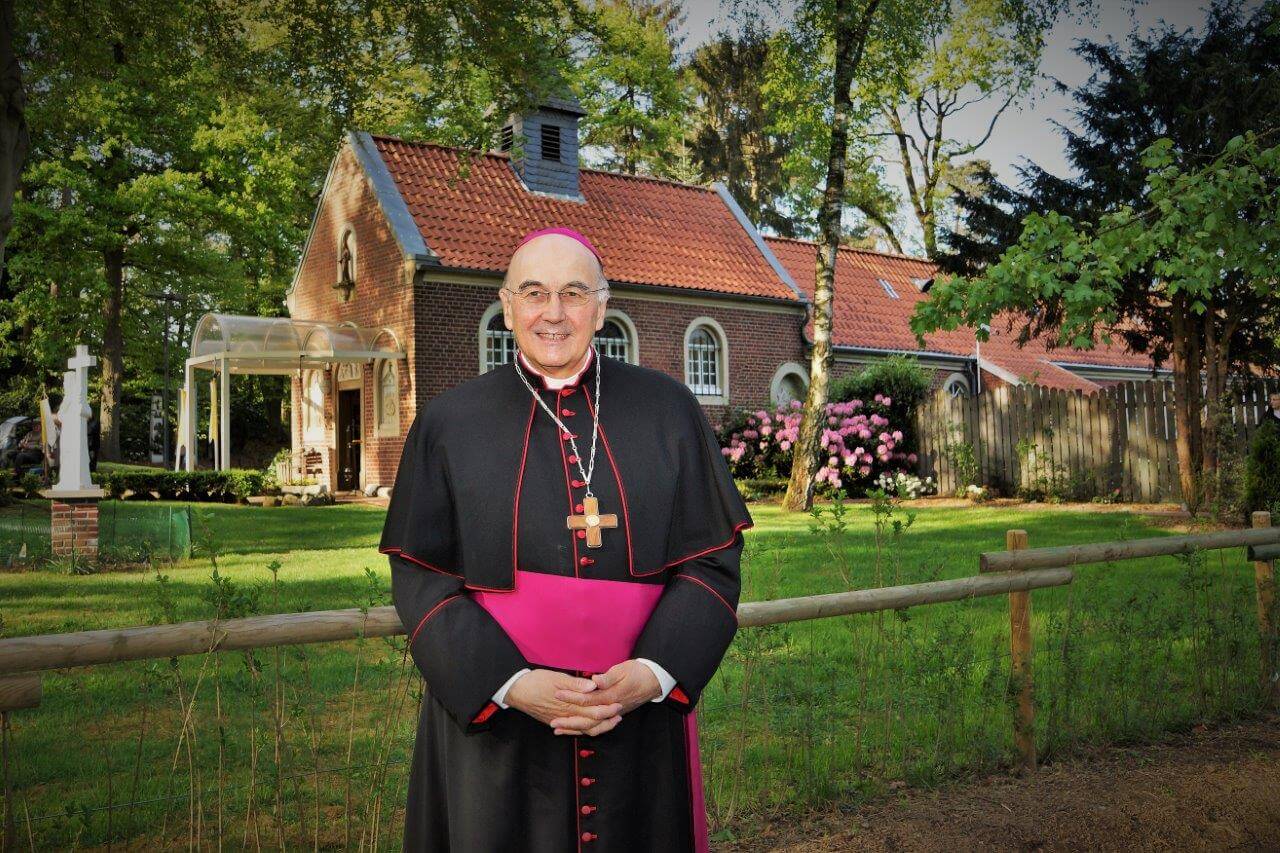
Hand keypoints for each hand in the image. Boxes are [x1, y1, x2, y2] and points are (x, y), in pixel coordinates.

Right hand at [505, 668, 622, 736]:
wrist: (515, 691)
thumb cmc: (536, 681)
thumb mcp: (556, 677)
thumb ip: (575, 684)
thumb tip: (593, 686)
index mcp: (569, 704)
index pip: (593, 711)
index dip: (607, 709)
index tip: (618, 705)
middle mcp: (566, 715)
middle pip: (591, 722)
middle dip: (606, 720)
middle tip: (619, 715)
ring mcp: (560, 720)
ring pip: (582, 728)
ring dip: (597, 726)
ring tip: (609, 722)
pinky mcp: (554, 721)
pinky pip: (571, 730)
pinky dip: (582, 729)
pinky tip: (588, 728)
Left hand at [552, 659, 660, 727]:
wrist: (654, 680)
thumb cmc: (638, 672)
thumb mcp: (623, 670)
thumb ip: (608, 677)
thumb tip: (594, 681)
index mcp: (611, 696)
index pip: (587, 699)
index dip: (571, 697)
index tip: (556, 694)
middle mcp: (611, 708)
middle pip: (587, 719)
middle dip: (569, 721)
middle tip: (552, 722)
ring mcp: (613, 714)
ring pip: (591, 727)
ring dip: (574, 729)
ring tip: (558, 730)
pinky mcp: (613, 715)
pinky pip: (597, 727)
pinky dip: (584, 729)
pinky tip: (573, 729)